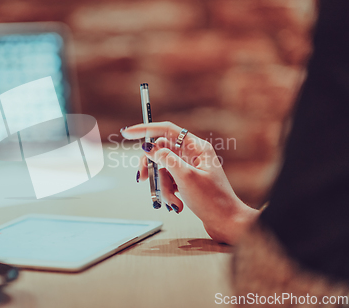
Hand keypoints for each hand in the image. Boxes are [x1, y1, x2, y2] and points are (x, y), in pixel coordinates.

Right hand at [121, 122, 258, 243]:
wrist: (226, 223)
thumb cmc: (213, 200)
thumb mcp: (186, 177)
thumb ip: (166, 159)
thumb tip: (150, 147)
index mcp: (196, 147)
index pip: (166, 130)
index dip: (145, 130)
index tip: (127, 132)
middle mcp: (192, 154)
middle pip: (160, 152)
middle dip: (152, 168)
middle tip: (143, 178)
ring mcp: (189, 168)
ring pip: (162, 170)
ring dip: (163, 187)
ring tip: (174, 202)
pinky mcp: (186, 181)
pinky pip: (168, 181)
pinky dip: (168, 193)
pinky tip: (177, 204)